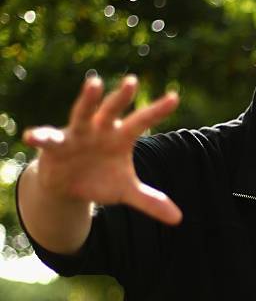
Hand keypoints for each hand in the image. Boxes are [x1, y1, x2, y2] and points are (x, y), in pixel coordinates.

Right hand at [23, 75, 181, 224]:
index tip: (175, 98)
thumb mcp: (125, 192)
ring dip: (87, 100)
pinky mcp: (56, 145)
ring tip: (93, 83)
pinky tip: (32, 136)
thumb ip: (150, 201)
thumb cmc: (102, 180)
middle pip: (113, 110)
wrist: (69, 185)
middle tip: (132, 82)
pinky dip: (41, 136)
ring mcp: (78, 134)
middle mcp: (100, 129)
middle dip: (121, 96)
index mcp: (120, 137)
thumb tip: (178, 219)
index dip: (157, 110)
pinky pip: (48, 138)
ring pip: (83, 113)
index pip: (142, 121)